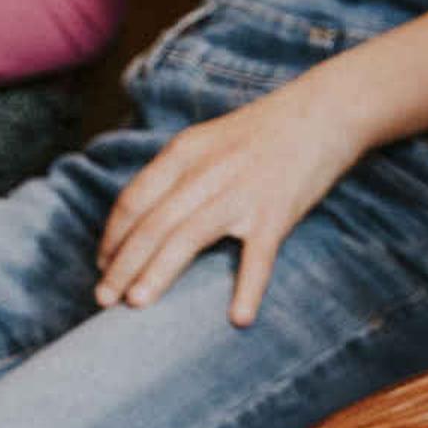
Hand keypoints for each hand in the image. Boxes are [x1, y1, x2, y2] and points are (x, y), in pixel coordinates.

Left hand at [95, 75, 364, 323]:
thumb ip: (180, 172)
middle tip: (104, 298)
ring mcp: (242, 192)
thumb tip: (146, 217)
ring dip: (157, 273)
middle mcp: (207, 170)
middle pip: (152, 224)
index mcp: (186, 150)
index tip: (102, 265)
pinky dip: (248, 288)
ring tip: (136, 304)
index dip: (113, 236)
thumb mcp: (211, 139)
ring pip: (187, 237)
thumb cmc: (266, 130)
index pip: (134, 199)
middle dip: (123, 264)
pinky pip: (258, 256)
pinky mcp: (277, 212)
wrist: (326, 110)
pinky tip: (238, 317)